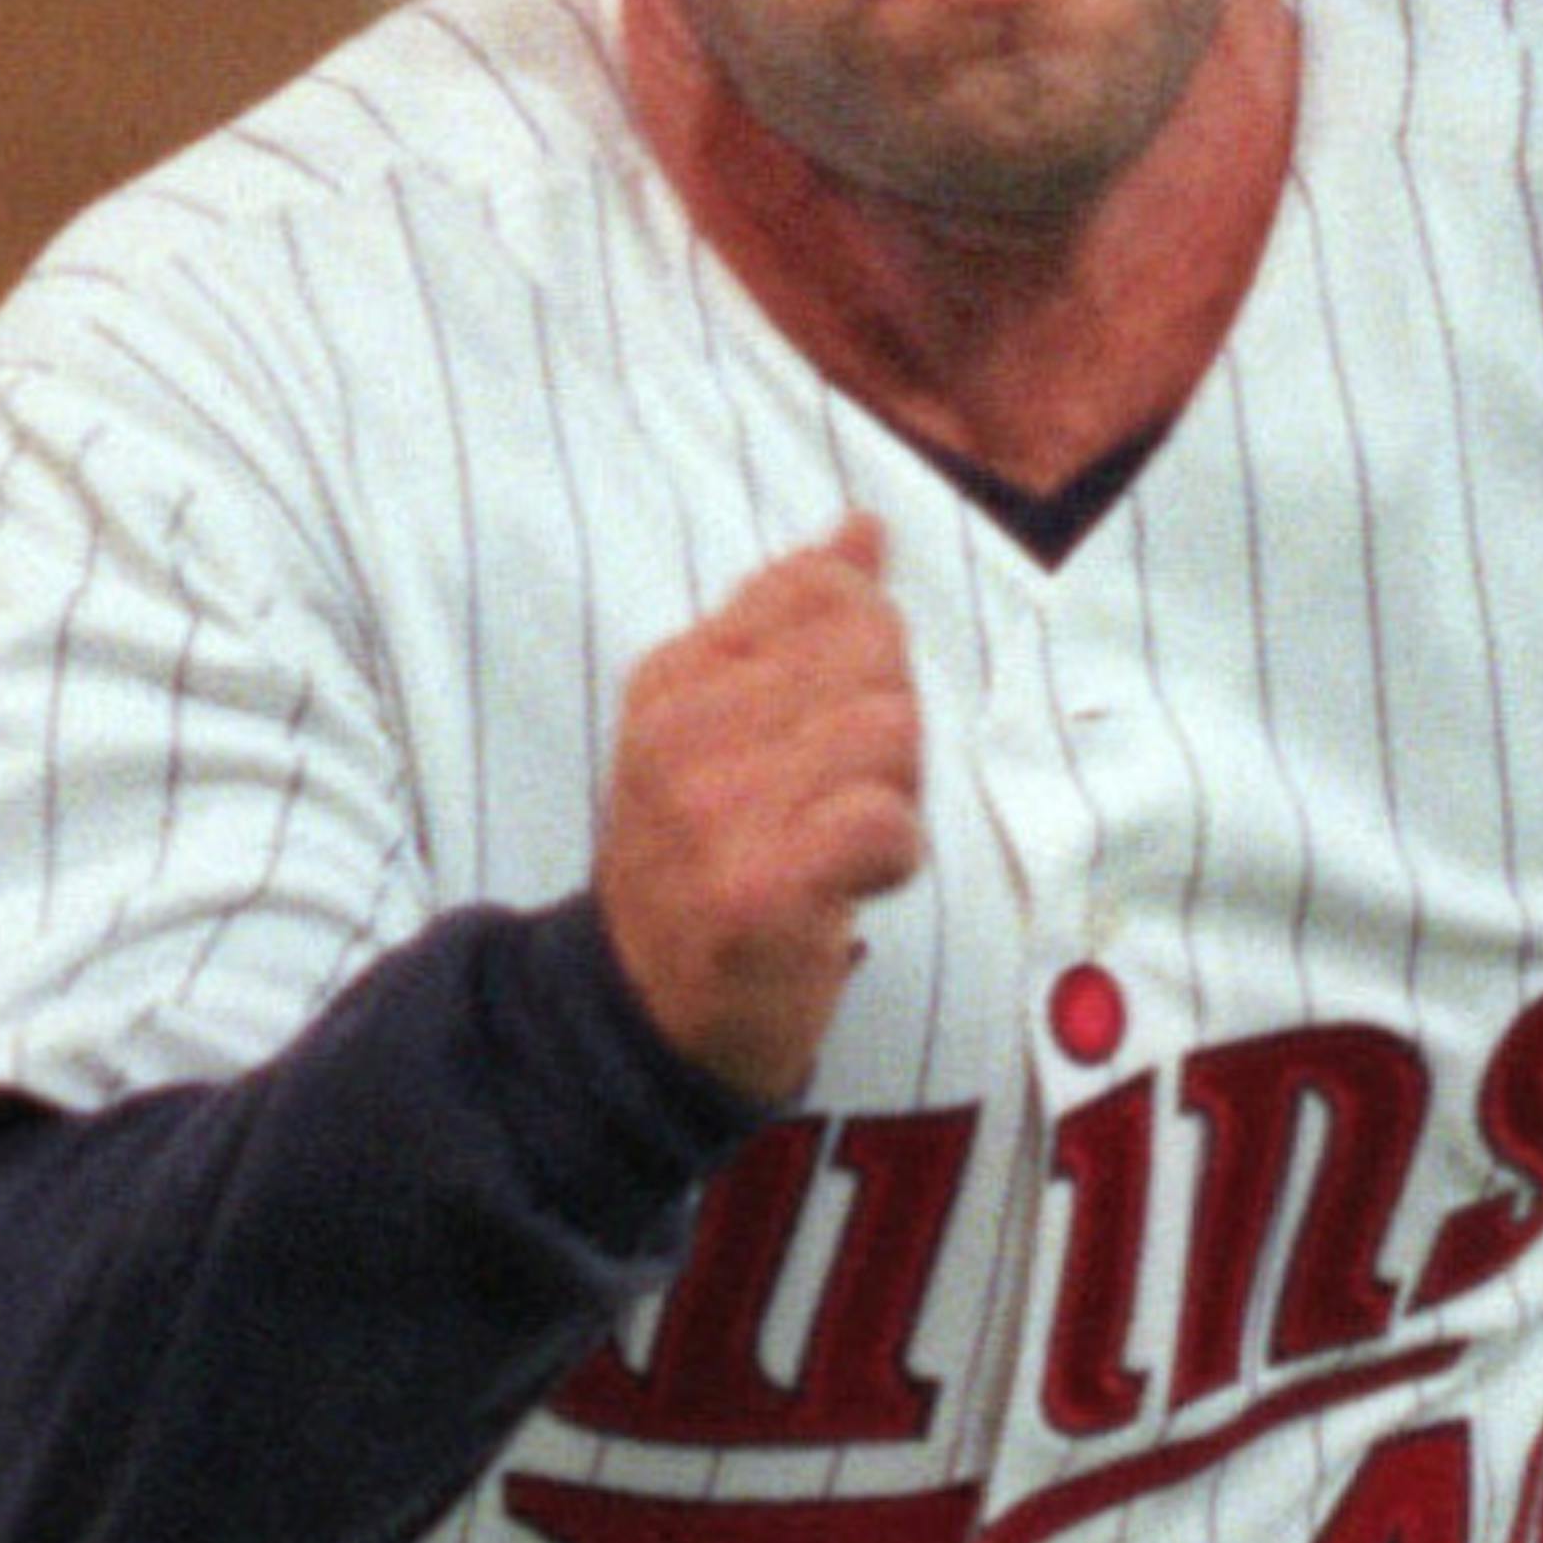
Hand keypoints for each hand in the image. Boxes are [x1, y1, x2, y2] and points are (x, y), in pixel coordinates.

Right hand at [594, 514, 922, 1100]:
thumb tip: (863, 527)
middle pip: (875, 656)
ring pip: (891, 732)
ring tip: (839, 843)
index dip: (865, 657)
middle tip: (835, 800)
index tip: (822, 728)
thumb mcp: (724, 722)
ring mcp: (713, 812)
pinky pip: (886, 823)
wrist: (646, 1016)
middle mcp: (682, 731)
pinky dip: (894, 858)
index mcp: (674, 675)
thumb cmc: (709, 857)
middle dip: (889, 729)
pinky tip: (851, 888)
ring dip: (896, 796)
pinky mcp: (757, 891)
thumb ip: (793, 618)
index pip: (825, 590)